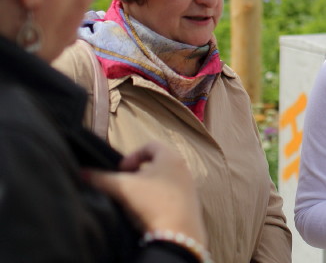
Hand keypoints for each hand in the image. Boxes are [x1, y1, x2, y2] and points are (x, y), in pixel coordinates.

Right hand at [86, 141, 205, 244]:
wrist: (178, 234)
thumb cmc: (152, 202)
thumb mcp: (122, 188)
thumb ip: (101, 178)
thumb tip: (82, 172)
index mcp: (171, 157)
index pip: (150, 145)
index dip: (132, 155)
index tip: (121, 170)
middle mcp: (183, 168)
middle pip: (156, 163)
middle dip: (137, 172)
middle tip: (125, 185)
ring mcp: (189, 186)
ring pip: (163, 179)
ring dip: (146, 186)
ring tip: (134, 200)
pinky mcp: (189, 203)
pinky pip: (170, 194)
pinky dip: (156, 198)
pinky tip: (146, 211)